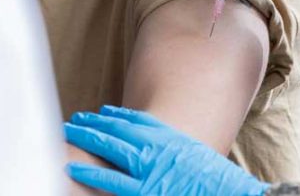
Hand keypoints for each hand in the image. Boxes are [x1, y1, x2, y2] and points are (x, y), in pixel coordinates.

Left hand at [65, 106, 268, 195]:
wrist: (232, 194)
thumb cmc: (219, 182)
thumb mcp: (199, 159)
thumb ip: (180, 154)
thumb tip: (172, 157)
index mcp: (171, 138)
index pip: (138, 121)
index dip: (117, 116)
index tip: (102, 111)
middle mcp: (158, 147)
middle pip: (119, 129)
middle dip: (95, 123)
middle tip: (75, 119)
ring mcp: (150, 168)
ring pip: (110, 148)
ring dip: (87, 138)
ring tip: (67, 133)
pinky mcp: (145, 191)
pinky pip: (111, 180)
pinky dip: (91, 173)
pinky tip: (72, 168)